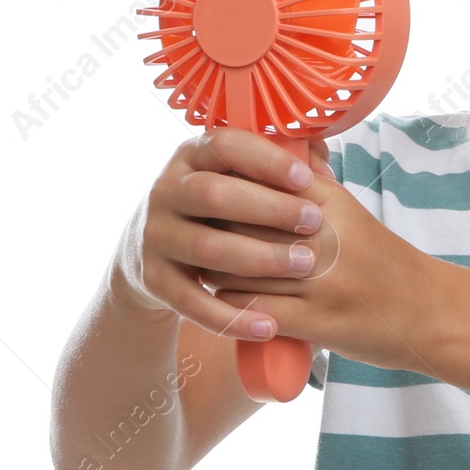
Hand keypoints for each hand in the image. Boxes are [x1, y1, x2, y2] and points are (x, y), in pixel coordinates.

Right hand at [114, 127, 338, 340]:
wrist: (148, 252)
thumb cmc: (215, 209)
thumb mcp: (232, 178)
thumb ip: (274, 166)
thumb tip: (320, 156)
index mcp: (191, 157)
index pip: (225, 145)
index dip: (266, 159)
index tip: (305, 178)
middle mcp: (166, 191)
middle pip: (212, 194)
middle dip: (268, 209)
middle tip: (315, 222)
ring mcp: (156, 235)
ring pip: (205, 247)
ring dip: (258, 258)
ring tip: (304, 266)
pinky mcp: (153, 278)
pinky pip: (192, 301)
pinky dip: (231, 317)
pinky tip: (267, 324)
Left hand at [209, 146, 440, 377]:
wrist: (428, 312)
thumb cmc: (385, 263)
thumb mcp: (354, 214)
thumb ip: (319, 183)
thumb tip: (291, 145)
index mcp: (333, 204)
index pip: (263, 182)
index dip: (228, 186)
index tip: (208, 190)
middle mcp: (327, 236)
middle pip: (245, 221)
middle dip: (214, 227)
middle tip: (195, 230)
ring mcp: (322, 280)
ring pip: (242, 267)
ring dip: (215, 269)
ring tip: (203, 266)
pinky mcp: (317, 320)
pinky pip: (255, 309)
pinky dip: (231, 306)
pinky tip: (222, 302)